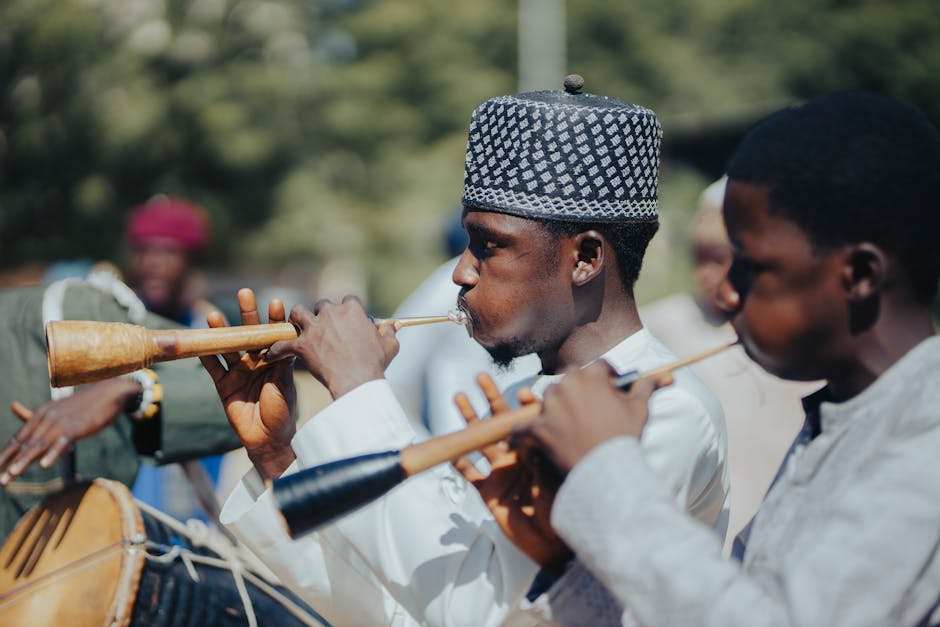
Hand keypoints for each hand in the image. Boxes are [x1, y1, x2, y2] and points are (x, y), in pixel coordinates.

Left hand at [0, 377, 140, 484]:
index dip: (6, 454)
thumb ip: (32, 413)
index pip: (18, 438)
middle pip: (25, 444)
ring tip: (12, 474)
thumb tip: (12, 406)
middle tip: (1, 479)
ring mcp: (61, 422)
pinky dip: (53, 453)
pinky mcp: (77, 427)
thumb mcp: (54, 408)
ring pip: (39, 444)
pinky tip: (45, 465)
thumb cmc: (81, 404)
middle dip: (10, 462)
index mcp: (40, 414)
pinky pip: (63, 442)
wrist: (108, 393)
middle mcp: (47, 418)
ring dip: (24, 461)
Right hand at [200, 288, 297, 481]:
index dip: (275, 319)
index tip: (276, 303)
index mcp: (276, 359)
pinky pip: (212, 367)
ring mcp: (239, 371)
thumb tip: (285, 339)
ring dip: (221, 331)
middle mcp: (257, 361)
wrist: (268, 438)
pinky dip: (205, 354)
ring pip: (228, 346)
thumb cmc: (282, 410)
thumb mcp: (284, 383)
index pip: (275, 334)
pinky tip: (198, 340)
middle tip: (245, 293)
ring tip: (212, 315)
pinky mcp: (223, 384)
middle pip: (250, 333)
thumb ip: (281, 362)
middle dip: (248, 314)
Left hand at [265, 296, 398, 398]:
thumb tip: (393, 326)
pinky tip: (269, 355)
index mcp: (352, 310)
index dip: (347, 311)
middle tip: (323, 329)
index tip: (347, 321)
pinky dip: (276, 350)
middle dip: (321, 315)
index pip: (348, 300)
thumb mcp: (389, 346)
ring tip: (297, 329)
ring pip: (297, 313)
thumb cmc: (375, 364)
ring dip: (297, 320)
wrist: (358, 381)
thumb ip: (389, 332)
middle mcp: (331, 313)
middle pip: (321, 305)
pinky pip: (282, 344)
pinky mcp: (302, 345)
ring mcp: (314, 328)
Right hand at [453, 373, 572, 572]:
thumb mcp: (554, 478)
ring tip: (459, 397)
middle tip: (481, 378)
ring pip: (480, 441)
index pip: (529, 421)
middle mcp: (518, 456)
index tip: (523, 390)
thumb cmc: (563, 509)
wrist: (552, 544)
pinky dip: (459, 462)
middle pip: (500, 422)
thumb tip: (529, 434)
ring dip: (470, 420)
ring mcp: (501, 472)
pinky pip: (469, 473)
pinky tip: (450, 448)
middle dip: (491, 398)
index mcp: (537, 450)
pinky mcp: (489, 492)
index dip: (524, 404)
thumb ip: (541, 457)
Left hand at [520, 360, 671, 474]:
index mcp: (590, 376)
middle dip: (579, 387)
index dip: (607, 375)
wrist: (608, 469)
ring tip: (567, 420)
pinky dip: (522, 430)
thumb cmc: (625, 436)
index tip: (611, 383)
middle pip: (570, 378)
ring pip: (548, 398)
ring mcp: (549, 407)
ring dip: (555, 405)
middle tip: (589, 402)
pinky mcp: (537, 429)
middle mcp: (566, 386)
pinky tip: (520, 434)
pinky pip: (522, 426)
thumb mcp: (640, 408)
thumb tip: (658, 377)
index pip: (599, 366)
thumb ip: (645, 387)